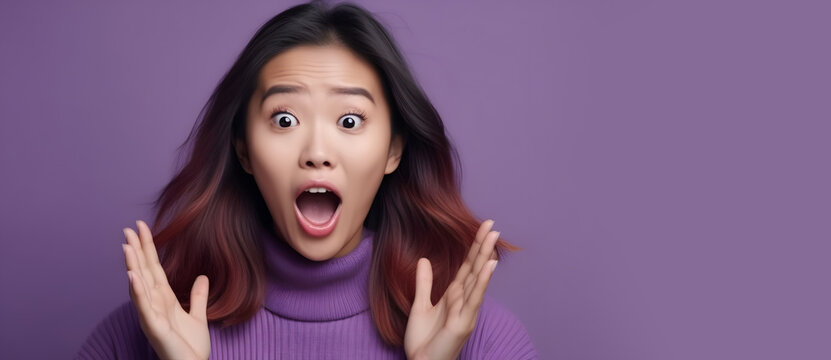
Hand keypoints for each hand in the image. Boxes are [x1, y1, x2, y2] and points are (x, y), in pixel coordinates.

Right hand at [122, 220, 210, 359]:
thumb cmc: (191, 348)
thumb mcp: (198, 317)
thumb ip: (198, 297)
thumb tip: (203, 276)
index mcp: (163, 300)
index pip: (153, 268)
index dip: (148, 248)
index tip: (142, 228)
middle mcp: (154, 305)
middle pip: (144, 272)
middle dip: (137, 250)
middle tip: (129, 228)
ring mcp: (151, 316)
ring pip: (139, 286)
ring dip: (133, 266)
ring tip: (126, 245)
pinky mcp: (154, 328)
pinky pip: (144, 307)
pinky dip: (138, 291)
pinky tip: (132, 275)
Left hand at [404, 220, 499, 359]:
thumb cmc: (423, 340)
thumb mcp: (420, 306)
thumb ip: (424, 283)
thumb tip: (424, 259)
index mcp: (455, 295)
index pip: (468, 266)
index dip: (474, 246)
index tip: (483, 227)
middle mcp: (464, 300)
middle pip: (475, 268)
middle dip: (483, 246)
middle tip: (492, 224)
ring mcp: (467, 311)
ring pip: (477, 279)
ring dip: (485, 257)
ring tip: (493, 238)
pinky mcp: (464, 322)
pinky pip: (474, 298)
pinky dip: (482, 281)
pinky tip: (489, 266)